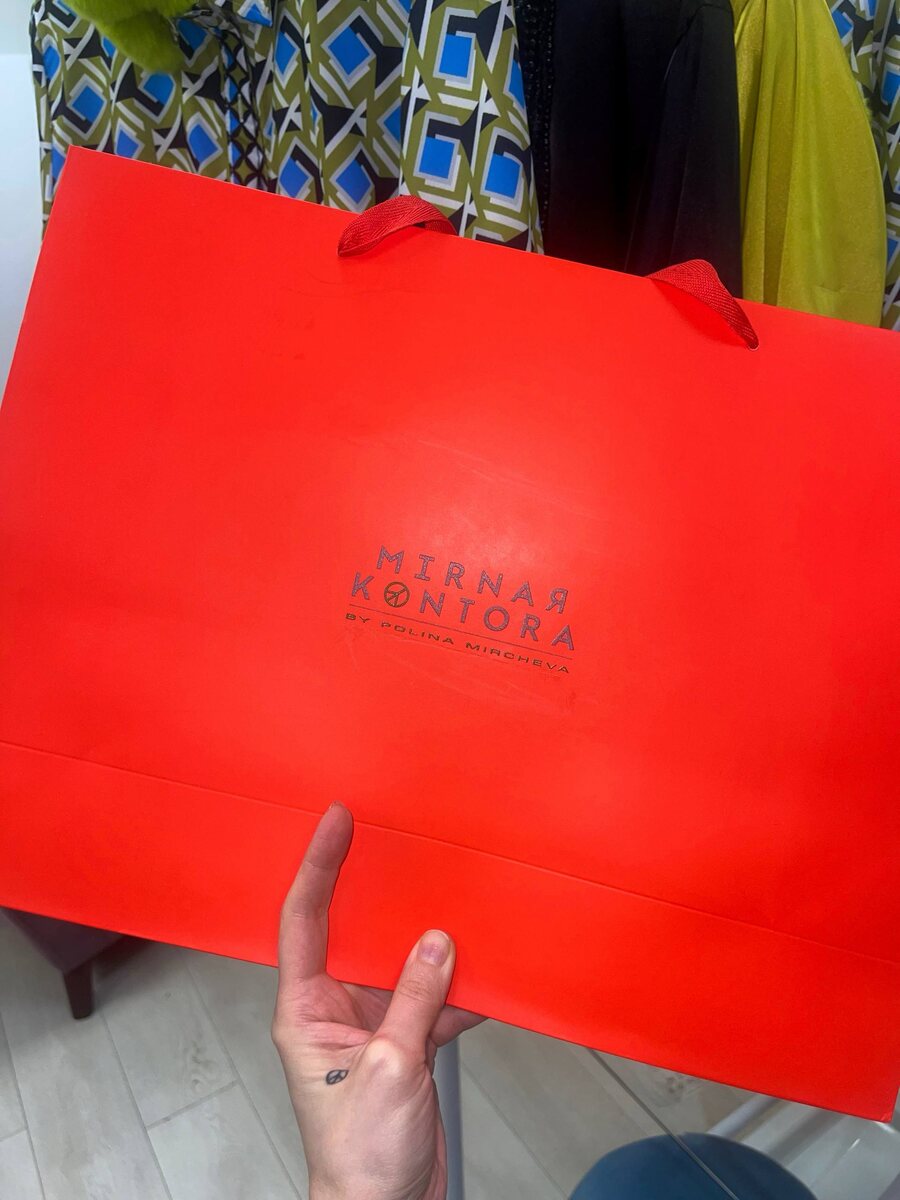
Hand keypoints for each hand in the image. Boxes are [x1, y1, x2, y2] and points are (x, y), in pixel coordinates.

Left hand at [272, 803, 483, 1199]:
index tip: (335, 822)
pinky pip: (434, 999)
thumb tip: (436, 943)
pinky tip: (487, 974)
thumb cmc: (359, 1159)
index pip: (303, 920)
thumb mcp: (388, 1069)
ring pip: (402, 963)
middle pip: (353, 931)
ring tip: (459, 901)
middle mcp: (334, 1009)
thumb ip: (411, 1000)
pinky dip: (461, 989)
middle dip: (378, 890)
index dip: (317, 865)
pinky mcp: (406, 1044)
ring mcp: (373, 1024)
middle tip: (399, 840)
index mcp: (304, 1010)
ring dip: (432, 943)